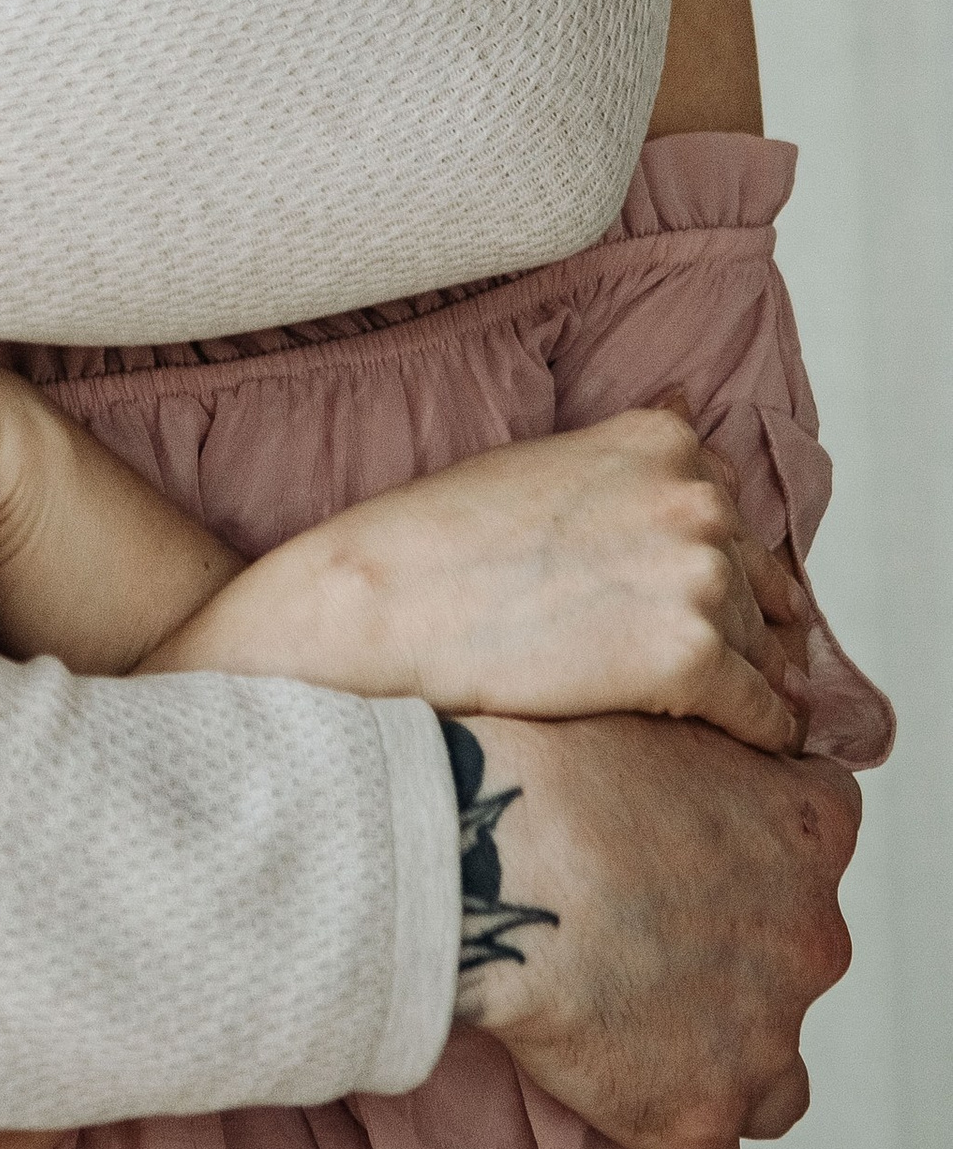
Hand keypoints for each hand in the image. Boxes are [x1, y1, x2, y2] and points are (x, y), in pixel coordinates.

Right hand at [157, 409, 809, 754]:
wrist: (385, 602)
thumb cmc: (443, 538)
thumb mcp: (544, 460)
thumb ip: (629, 456)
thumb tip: (693, 402)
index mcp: (662, 442)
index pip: (732, 509)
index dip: (716, 561)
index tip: (694, 597)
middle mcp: (695, 500)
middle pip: (757, 580)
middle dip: (742, 623)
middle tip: (712, 663)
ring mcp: (698, 576)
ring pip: (763, 647)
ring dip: (748, 681)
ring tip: (725, 714)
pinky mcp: (692, 657)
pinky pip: (762, 710)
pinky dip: (762, 732)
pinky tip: (748, 746)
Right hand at [449, 710, 859, 1148]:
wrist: (492, 851)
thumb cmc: (546, 764)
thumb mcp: (646, 704)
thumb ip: (692, 734)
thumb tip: (670, 740)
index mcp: (805, 827)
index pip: (822, 829)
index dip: (761, 837)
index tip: (706, 841)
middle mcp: (809, 936)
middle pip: (801, 958)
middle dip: (739, 957)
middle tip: (644, 936)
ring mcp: (760, 1036)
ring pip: (774, 1083)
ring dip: (726, 1067)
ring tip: (649, 1050)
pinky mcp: (694, 1116)